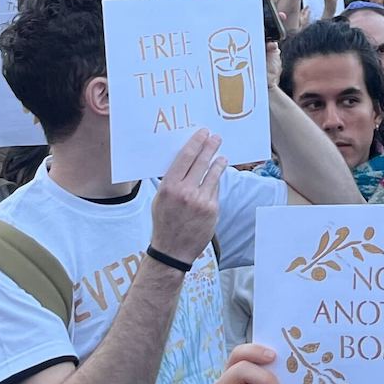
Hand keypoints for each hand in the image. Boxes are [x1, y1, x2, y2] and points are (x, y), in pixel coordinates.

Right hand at [149, 129, 226, 260]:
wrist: (173, 250)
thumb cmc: (165, 221)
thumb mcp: (160, 198)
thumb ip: (172, 180)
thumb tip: (185, 160)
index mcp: (169, 186)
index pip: (185, 157)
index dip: (196, 143)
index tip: (203, 133)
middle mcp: (185, 192)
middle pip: (202, 162)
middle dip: (210, 147)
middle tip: (216, 138)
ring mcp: (200, 201)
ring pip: (213, 175)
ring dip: (218, 163)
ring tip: (222, 157)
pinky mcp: (212, 209)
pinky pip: (215, 190)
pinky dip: (216, 182)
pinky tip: (217, 177)